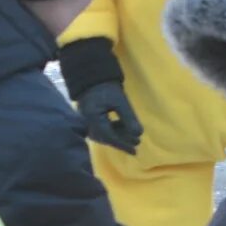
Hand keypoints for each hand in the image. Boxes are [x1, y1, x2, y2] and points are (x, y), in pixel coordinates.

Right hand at [58, 37, 143, 155]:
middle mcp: (87, 123)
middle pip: (105, 138)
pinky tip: (123, 128)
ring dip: (118, 136)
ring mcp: (87, 121)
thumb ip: (128, 118)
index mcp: (93, 119)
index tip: (135, 150)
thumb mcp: (120, 101)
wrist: (92, 76)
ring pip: (104, 134)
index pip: (109, 136)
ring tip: (132, 137)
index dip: (123, 144)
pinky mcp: (89, 119)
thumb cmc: (106, 86)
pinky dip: (113, 130)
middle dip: (121, 141)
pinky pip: (101, 129)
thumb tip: (139, 135)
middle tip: (136, 144)